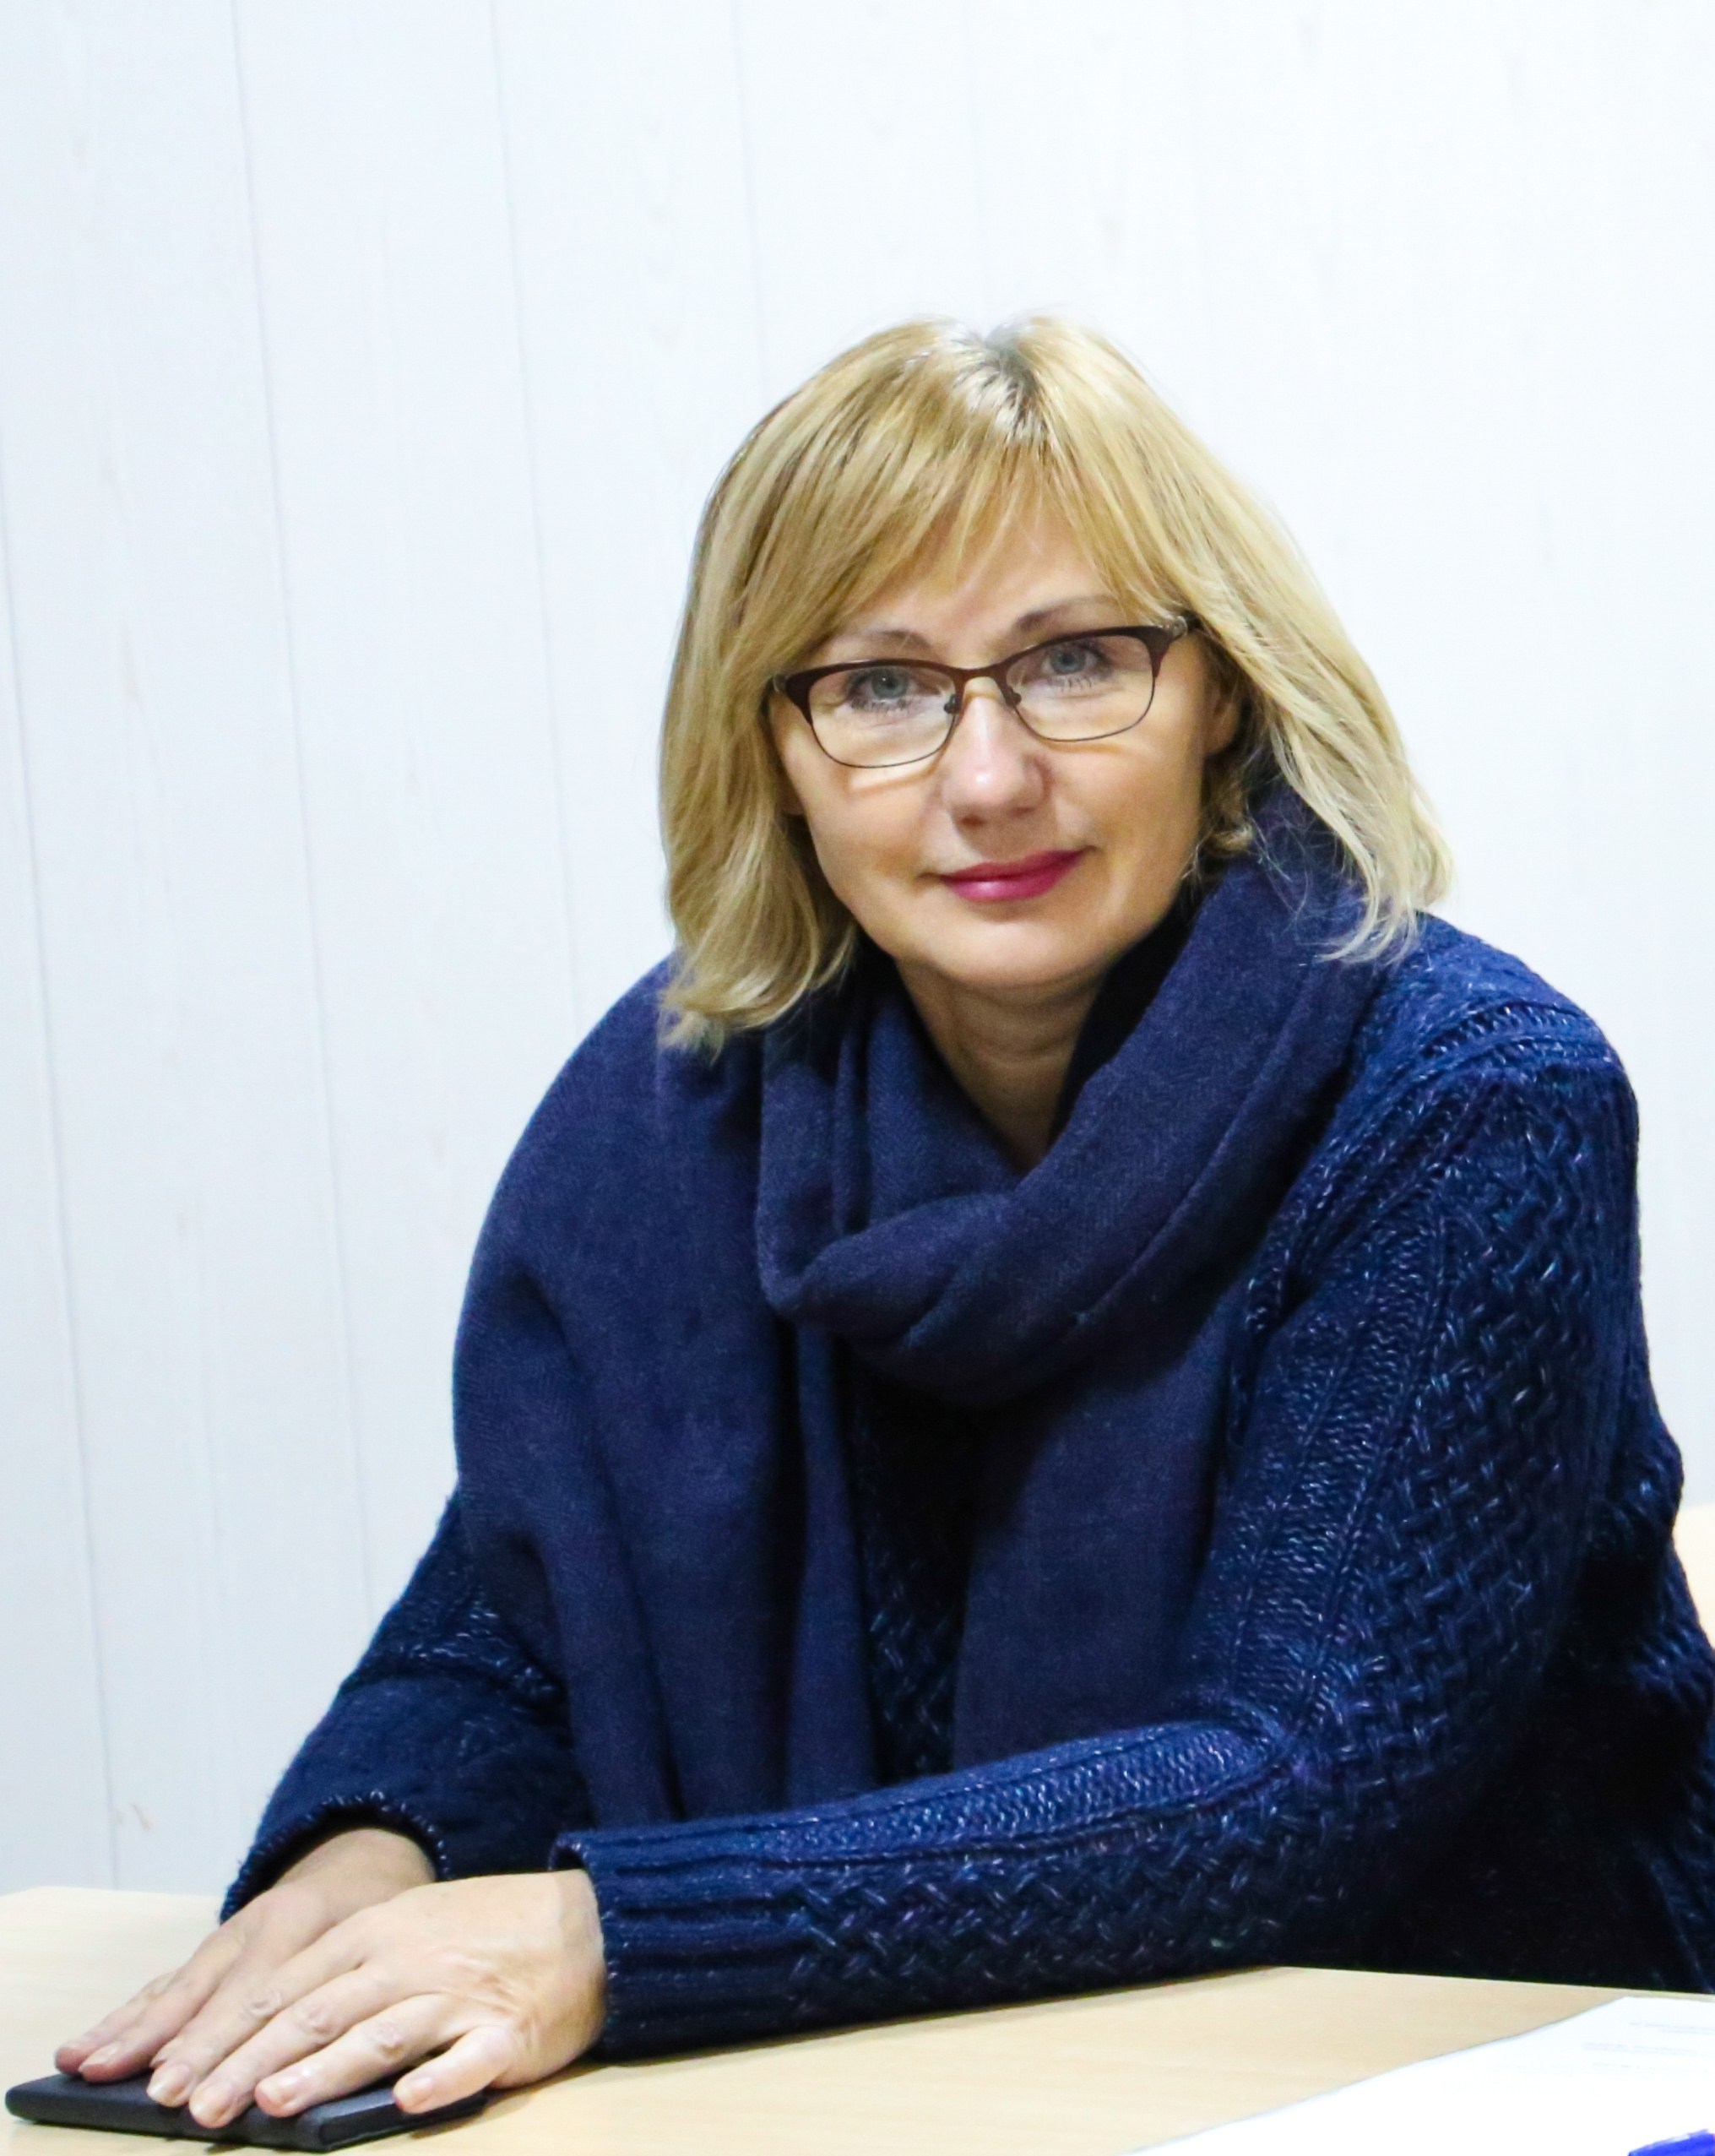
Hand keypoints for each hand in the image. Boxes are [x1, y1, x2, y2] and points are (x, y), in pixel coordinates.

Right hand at [57, 1828, 434, 2088]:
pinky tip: (88, 2045)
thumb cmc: (378, 1916)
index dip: (224, 2046)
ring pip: (173, 1988)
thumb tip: (332, 2063)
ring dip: (130, 2031)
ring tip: (83, 2066)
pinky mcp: (208, 1951)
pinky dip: (126, 2017)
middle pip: (209, 1995)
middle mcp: (254, 1927)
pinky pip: (162, 1985)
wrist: (359, 1861)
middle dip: (176, 2048)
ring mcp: (225, 1938)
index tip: (195, 2094)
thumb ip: (359, 1992)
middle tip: (150, 2094)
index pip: (259, 1995)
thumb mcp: (389, 1937)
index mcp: (302, 1922)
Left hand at [83, 1870, 605, 2126]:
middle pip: (317, 2015)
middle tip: (198, 2107)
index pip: (285, 1990)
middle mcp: (409, 1963)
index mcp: (377, 1936)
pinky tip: (408, 2100)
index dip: (226, 2036)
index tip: (170, 2079)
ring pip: (379, 2036)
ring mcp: (458, 1998)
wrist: (585, 1924)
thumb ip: (345, 1976)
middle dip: (252, 2063)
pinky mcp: (505, 2033)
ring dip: (325, 2070)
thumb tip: (270, 2037)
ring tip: (275, 2104)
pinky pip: (467, 2058)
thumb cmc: (483, 1932)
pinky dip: (438, 2079)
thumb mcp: (406, 1931)